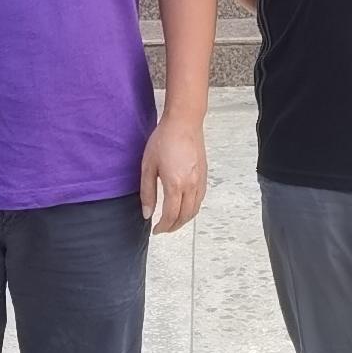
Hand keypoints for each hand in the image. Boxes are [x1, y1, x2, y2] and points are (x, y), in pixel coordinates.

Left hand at [141, 118, 206, 233]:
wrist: (184, 122)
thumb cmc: (163, 140)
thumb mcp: (148, 165)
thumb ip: (148, 192)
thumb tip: (147, 214)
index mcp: (175, 184)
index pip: (171, 215)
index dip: (163, 227)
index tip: (155, 230)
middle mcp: (191, 185)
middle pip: (185, 216)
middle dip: (173, 227)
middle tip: (162, 229)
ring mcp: (200, 181)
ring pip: (195, 210)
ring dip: (184, 220)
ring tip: (172, 221)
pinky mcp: (204, 175)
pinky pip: (200, 199)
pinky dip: (192, 209)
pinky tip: (184, 207)